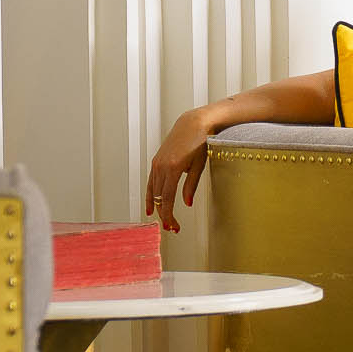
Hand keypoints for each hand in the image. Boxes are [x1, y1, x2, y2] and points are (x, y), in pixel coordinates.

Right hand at [144, 106, 216, 232]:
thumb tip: (186, 204)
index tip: (173, 226)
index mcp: (172, 168)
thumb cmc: (200, 142)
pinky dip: (151, 194)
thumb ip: (191, 186)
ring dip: (157, 207)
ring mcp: (156, 163)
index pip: (168, 198)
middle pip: (159, 197)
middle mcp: (161, 166)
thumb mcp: (199, 166)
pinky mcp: (156, 161)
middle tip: (173, 228)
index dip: (169, 214)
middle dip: (165, 214)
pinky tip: (152, 205)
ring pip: (153, 190)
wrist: (192, 123)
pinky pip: (151, 181)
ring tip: (163, 220)